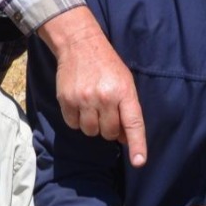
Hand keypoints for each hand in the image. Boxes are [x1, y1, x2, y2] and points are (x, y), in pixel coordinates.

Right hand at [41, 6, 147, 167]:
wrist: (80, 43)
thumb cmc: (107, 66)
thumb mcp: (125, 83)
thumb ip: (127, 110)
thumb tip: (125, 139)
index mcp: (124, 92)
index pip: (133, 123)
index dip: (137, 145)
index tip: (139, 162)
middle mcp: (105, 97)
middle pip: (109, 133)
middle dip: (108, 128)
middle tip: (105, 111)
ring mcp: (84, 99)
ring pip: (90, 132)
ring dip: (92, 125)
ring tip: (92, 106)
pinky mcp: (66, 100)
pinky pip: (73, 125)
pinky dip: (77, 120)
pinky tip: (79, 104)